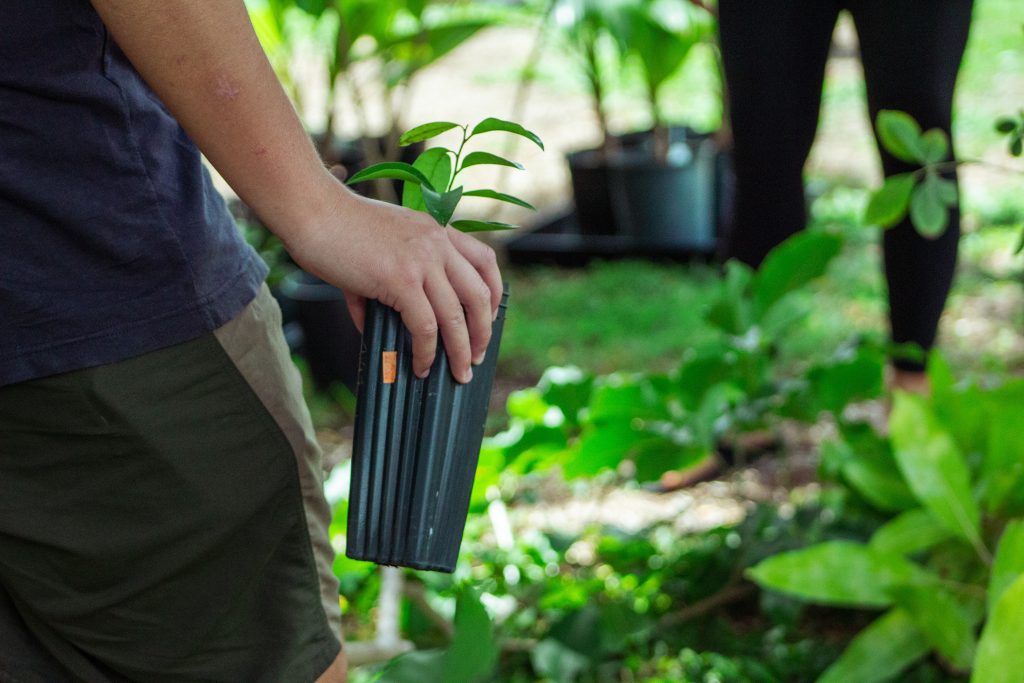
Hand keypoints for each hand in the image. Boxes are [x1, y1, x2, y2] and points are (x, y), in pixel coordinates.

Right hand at [286, 171, 501, 382]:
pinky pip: (425, 326)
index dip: (493, 295)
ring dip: (460, 351)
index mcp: (438, 231)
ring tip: (458, 372)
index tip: (488, 320)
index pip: (485, 261)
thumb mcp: (382, 244)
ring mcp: (422, 261)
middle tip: (476, 357)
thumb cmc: (339, 228)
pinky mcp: (401, 280)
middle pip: (479, 295)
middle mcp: (437, 243)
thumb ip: (392, 280)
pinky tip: (421, 365)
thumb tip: (377, 323)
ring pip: (456, 316)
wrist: (314, 211)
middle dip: (482, 332)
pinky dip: (427, 352)